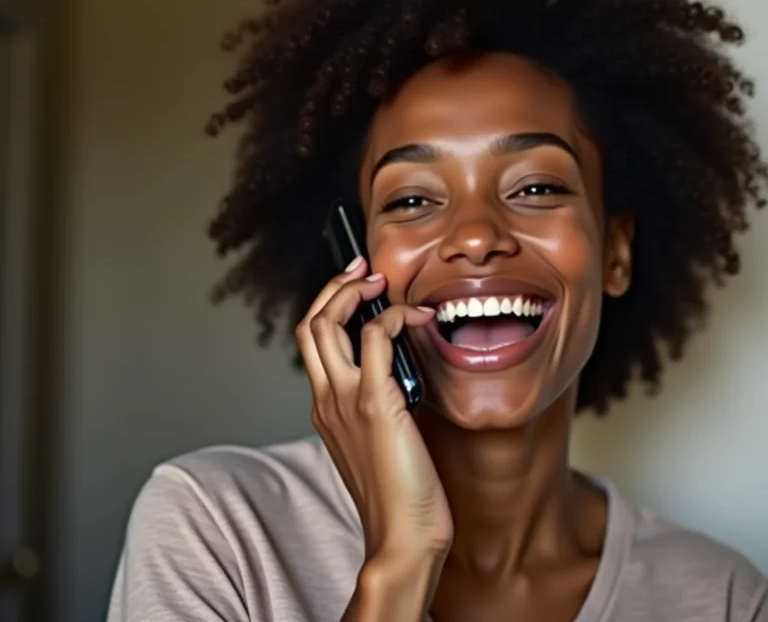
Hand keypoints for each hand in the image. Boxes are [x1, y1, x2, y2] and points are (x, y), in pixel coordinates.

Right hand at [295, 257, 452, 560]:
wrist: (401, 539)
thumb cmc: (398, 496)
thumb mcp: (376, 442)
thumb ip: (376, 405)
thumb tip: (397, 373)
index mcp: (325, 408)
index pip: (312, 343)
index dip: (328, 307)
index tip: (353, 288)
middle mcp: (326, 399)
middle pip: (309, 324)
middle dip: (333, 286)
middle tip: (362, 270)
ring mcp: (344, 400)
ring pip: (327, 323)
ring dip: (352, 291)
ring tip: (379, 282)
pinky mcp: (373, 402)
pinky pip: (375, 337)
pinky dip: (394, 316)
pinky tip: (415, 317)